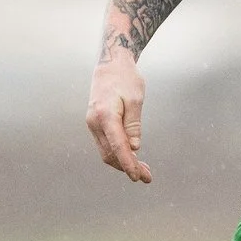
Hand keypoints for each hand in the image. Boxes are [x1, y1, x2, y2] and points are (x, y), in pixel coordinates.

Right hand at [86, 54, 152, 182]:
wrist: (110, 64)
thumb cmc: (126, 79)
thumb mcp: (136, 99)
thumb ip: (134, 124)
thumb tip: (134, 148)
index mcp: (105, 115)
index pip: (118, 146)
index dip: (128, 164)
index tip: (138, 177)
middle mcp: (95, 122)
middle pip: (110, 154)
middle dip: (128, 167)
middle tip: (148, 177)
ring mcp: (92, 124)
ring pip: (106, 152)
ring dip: (123, 163)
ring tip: (143, 170)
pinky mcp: (95, 124)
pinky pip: (105, 144)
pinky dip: (118, 154)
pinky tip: (132, 157)